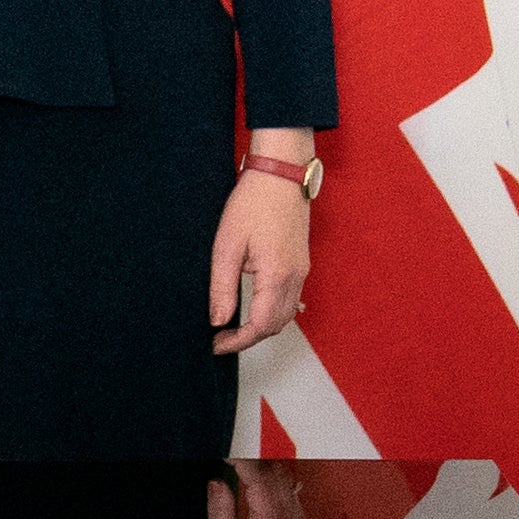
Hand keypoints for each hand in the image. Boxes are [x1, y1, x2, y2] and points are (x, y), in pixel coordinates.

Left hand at [208, 169, 309, 356]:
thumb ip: (223, 287)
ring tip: (233, 325)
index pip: (261, 326)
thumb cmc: (253, 202)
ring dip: (262, 326)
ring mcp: (302, 270)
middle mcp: (295, 277)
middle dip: (249, 338)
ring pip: (286, 315)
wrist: (281, 173)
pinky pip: (291, 298)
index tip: (216, 344)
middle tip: (220, 338)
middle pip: (276, 326)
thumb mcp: (227, 245)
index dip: (238, 341)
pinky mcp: (301, 262)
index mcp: (277, 275)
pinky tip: (256, 308)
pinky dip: (274, 312)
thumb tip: (217, 320)